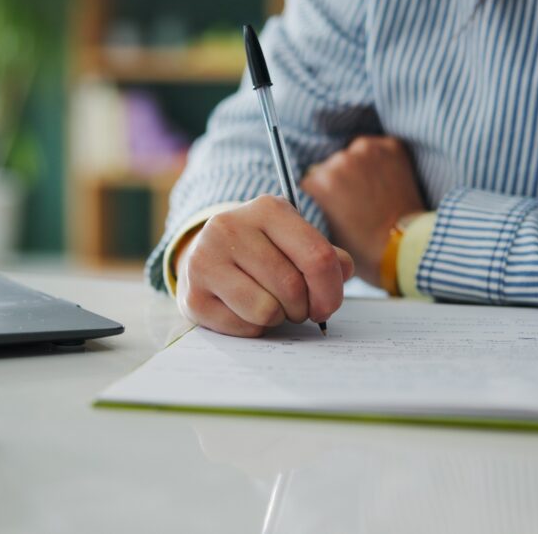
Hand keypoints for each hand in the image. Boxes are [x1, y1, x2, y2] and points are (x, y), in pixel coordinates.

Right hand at [175, 195, 354, 337]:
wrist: (205, 257)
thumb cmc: (261, 251)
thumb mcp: (294, 240)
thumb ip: (325, 255)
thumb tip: (344, 270)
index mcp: (267, 209)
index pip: (317, 256)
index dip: (330, 290)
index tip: (328, 306)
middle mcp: (231, 227)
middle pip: (292, 287)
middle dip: (303, 308)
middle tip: (297, 307)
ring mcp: (205, 260)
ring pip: (267, 310)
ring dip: (278, 318)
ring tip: (270, 304)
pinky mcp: (193, 296)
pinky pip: (244, 327)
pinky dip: (254, 327)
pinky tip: (245, 310)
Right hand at [302, 136, 425, 285]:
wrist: (405, 245)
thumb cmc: (364, 246)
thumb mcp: (324, 232)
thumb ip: (313, 207)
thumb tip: (310, 196)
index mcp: (321, 181)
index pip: (311, 179)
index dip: (322, 194)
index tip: (334, 206)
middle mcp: (341, 160)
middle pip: (332, 165)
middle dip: (340, 179)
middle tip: (355, 202)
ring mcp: (368, 150)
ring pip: (354, 154)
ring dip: (359, 167)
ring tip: (372, 192)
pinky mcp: (391, 146)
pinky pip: (378, 148)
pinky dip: (381, 160)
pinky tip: (386, 181)